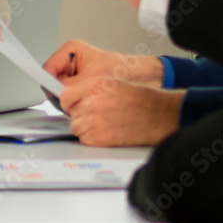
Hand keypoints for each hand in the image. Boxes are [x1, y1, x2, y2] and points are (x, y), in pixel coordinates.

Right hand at [44, 39, 163, 88]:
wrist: (138, 76)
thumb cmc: (121, 71)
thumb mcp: (92, 79)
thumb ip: (71, 85)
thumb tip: (57, 94)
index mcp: (71, 50)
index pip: (49, 67)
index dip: (49, 82)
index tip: (53, 93)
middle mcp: (70, 59)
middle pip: (52, 79)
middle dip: (61, 92)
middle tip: (73, 99)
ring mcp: (74, 70)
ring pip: (60, 88)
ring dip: (69, 97)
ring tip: (84, 98)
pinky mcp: (79, 81)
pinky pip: (69, 93)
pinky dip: (75, 99)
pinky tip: (86, 100)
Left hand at [60, 76, 184, 146]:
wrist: (156, 115)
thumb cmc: (139, 100)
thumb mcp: (112, 83)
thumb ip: (89, 88)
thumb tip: (71, 97)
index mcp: (94, 84)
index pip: (65, 95)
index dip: (70, 101)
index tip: (74, 104)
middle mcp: (91, 101)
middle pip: (70, 111)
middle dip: (80, 113)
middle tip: (96, 114)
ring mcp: (93, 120)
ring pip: (75, 126)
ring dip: (85, 126)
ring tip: (103, 122)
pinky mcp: (97, 137)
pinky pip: (83, 139)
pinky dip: (92, 137)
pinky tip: (106, 131)